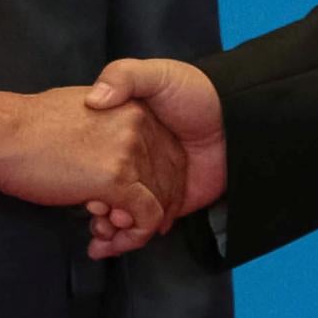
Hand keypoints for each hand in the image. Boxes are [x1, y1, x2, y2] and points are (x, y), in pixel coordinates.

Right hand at [0, 82, 186, 250]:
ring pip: (158, 202)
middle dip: (146, 213)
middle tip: (119, 231)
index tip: (137, 206)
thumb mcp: (83, 115)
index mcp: (134, 106)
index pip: (168, 153)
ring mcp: (130, 151)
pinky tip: (103, 243)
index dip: (158, 185)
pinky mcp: (117, 178)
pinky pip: (145, 217)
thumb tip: (117, 172)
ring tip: (104, 239)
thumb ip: (112, 137)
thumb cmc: (29, 128)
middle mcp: (141, 124)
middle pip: (168, 179)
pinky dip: (133, 237)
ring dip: (135, 230)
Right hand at [81, 60, 224, 259]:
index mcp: (124, 131)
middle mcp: (134, 158)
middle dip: (95, 211)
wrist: (237, 117)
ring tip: (100, 236)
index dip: (83, 179)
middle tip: (91, 215)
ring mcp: (153, 181)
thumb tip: (95, 99)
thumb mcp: (154, 74)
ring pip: (121, 213)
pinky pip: (145, 224)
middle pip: (106, 192)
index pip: (94, 163)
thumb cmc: (195, 91)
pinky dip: (128, 237)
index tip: (80, 191)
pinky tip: (110, 243)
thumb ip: (123, 76)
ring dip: (106, 230)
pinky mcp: (172, 202)